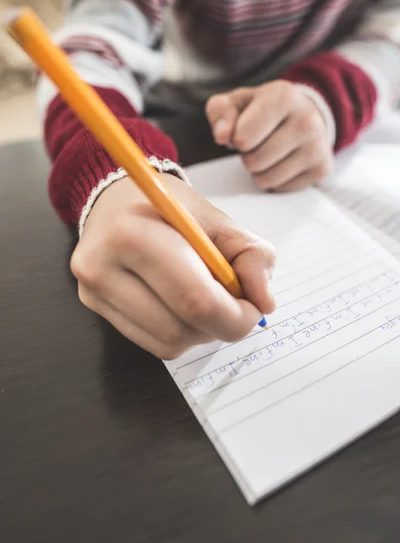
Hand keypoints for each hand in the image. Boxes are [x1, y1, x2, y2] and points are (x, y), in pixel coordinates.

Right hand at [71, 174, 275, 358]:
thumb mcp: (218, 219)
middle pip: (180, 329)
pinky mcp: (93, 306)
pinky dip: (178, 333)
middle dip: (220, 326)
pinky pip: (151, 344)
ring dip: (199, 332)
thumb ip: (252, 256)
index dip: (235, 316)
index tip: (253, 309)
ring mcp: (93, 291)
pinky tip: (181, 307)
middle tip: (235, 308)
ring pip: (167, 344)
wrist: (116, 199)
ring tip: (204, 301)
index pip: (195, 299)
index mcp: (134, 233)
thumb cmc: (170, 208)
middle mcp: (103, 266)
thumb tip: (264, 302)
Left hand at [206, 81, 332, 191]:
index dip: (236, 139)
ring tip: (268, 152)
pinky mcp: (322, 168)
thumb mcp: (235, 102)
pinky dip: (275, 180)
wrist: (302, 114)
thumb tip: (222, 136)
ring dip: (259, 171)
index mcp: (283, 96)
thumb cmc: (261, 110)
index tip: (245, 128)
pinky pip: (281, 189)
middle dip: (247, 156)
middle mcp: (307, 119)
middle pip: (254, 161)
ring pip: (266, 179)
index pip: (243, 138)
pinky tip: (282, 161)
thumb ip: (220, 112)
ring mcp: (318, 146)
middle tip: (257, 143)